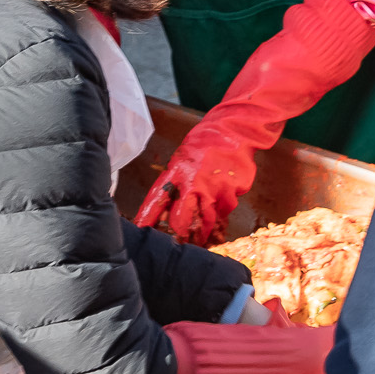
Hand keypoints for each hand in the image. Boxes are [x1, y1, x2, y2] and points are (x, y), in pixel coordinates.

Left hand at [133, 123, 258, 242]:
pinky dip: (221, 211)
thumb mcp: (182, 160)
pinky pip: (224, 210)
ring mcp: (214, 189)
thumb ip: (175, 183)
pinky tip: (222, 203)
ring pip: (206, 220)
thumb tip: (165, 208)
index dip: (147, 217)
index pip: (157, 199)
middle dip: (180, 234)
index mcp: (177, 172)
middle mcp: (194, 183)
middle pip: (182, 219)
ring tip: (200, 238)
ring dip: (202, 231)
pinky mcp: (231, 192)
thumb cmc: (204, 145)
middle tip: (179, 243)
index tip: (140, 231)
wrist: (233, 131)